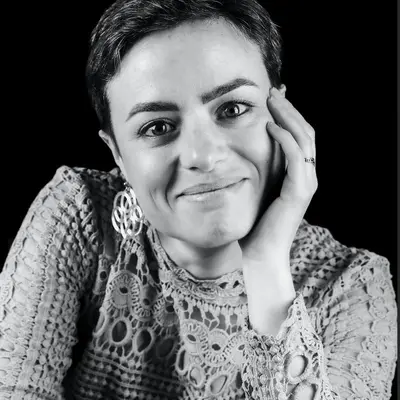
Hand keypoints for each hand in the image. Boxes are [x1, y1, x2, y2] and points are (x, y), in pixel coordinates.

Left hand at [240, 85, 317, 333]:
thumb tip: (237, 152)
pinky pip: (296, 157)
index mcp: (296, 175)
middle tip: (273, 90)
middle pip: (305, 131)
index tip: (270, 97)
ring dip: (289, 116)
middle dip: (289, 109)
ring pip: (305, 138)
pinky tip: (270, 126)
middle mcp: (305, 176)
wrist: (260, 254)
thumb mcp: (254, 191)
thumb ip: (254, 171)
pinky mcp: (299, 192)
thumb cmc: (253, 225)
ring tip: (272, 99)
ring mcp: (305, 183)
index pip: (298, 136)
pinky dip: (285, 138)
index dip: (287, 115)